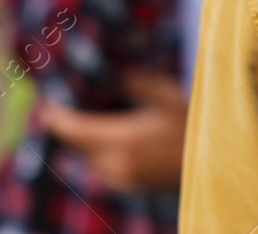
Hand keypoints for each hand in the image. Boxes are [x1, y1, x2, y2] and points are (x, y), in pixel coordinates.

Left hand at [39, 71, 188, 191]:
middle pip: (79, 145)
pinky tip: (109, 140)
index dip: (55, 118)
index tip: (44, 107)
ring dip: (85, 141)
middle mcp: (115, 164)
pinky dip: (100, 153)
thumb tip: (119, 73)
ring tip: (83, 123)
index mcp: (121, 140)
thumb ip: (139, 83)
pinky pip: (104, 167)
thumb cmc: (192, 126)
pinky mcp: (130, 185)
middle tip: (58, 111)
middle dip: (70, 128)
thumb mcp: (168, 97)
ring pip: (91, 158)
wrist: (214, 164)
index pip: (74, 130)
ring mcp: (122, 178)